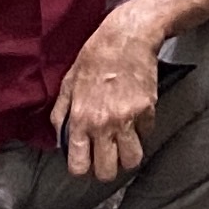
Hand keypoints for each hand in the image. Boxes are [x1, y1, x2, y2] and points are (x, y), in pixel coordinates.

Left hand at [51, 10, 162, 180]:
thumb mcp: (68, 83)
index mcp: (81, 120)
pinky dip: (142, 131)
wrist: (127, 36)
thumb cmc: (94, 57)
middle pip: (107, 172)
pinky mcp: (148, 109)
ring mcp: (128, 118)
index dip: (82, 168)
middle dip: (107, 168)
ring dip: (128, 155)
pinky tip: (136, 117)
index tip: (86, 161)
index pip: (79, 166)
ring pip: (132, 160)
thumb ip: (61, 114)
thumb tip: (60, 140)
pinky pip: (147, 134)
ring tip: (124, 144)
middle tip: (107, 155)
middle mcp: (104, 124)